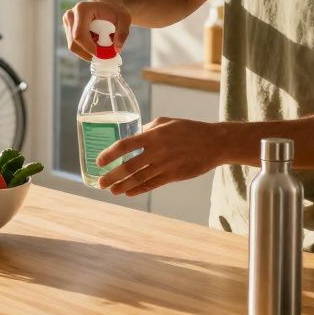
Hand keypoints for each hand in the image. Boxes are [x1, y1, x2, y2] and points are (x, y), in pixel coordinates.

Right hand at [62, 0, 130, 59]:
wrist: (108, 2)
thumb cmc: (116, 9)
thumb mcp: (125, 19)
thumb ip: (123, 33)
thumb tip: (117, 50)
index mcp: (82, 9)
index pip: (79, 35)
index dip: (89, 48)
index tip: (103, 55)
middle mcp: (71, 14)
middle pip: (74, 43)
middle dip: (88, 53)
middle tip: (104, 54)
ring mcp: (67, 21)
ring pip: (73, 46)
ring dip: (87, 51)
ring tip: (102, 45)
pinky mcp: (68, 27)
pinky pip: (74, 44)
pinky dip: (85, 48)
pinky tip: (96, 41)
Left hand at [96, 117, 224, 197]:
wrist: (214, 143)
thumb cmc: (189, 129)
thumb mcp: (166, 122)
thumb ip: (148, 128)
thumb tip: (133, 135)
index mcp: (153, 135)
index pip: (125, 145)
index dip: (110, 155)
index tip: (99, 162)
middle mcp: (157, 151)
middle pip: (129, 166)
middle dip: (112, 176)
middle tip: (100, 183)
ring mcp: (165, 165)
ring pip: (139, 179)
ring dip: (123, 186)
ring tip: (111, 191)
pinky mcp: (174, 176)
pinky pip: (152, 184)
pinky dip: (139, 189)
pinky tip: (128, 193)